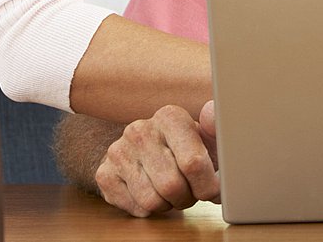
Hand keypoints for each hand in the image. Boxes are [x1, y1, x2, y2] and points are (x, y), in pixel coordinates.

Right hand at [95, 100, 219, 216]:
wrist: (147, 153)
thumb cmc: (186, 149)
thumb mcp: (209, 139)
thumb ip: (218, 128)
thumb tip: (214, 113)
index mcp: (170, 116)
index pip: (193, 163)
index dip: (207, 186)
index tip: (211, 188)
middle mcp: (140, 130)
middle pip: (172, 186)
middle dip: (187, 197)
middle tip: (190, 190)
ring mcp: (119, 151)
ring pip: (152, 201)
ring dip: (169, 204)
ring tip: (172, 190)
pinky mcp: (104, 173)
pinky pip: (136, 208)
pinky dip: (150, 209)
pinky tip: (153, 192)